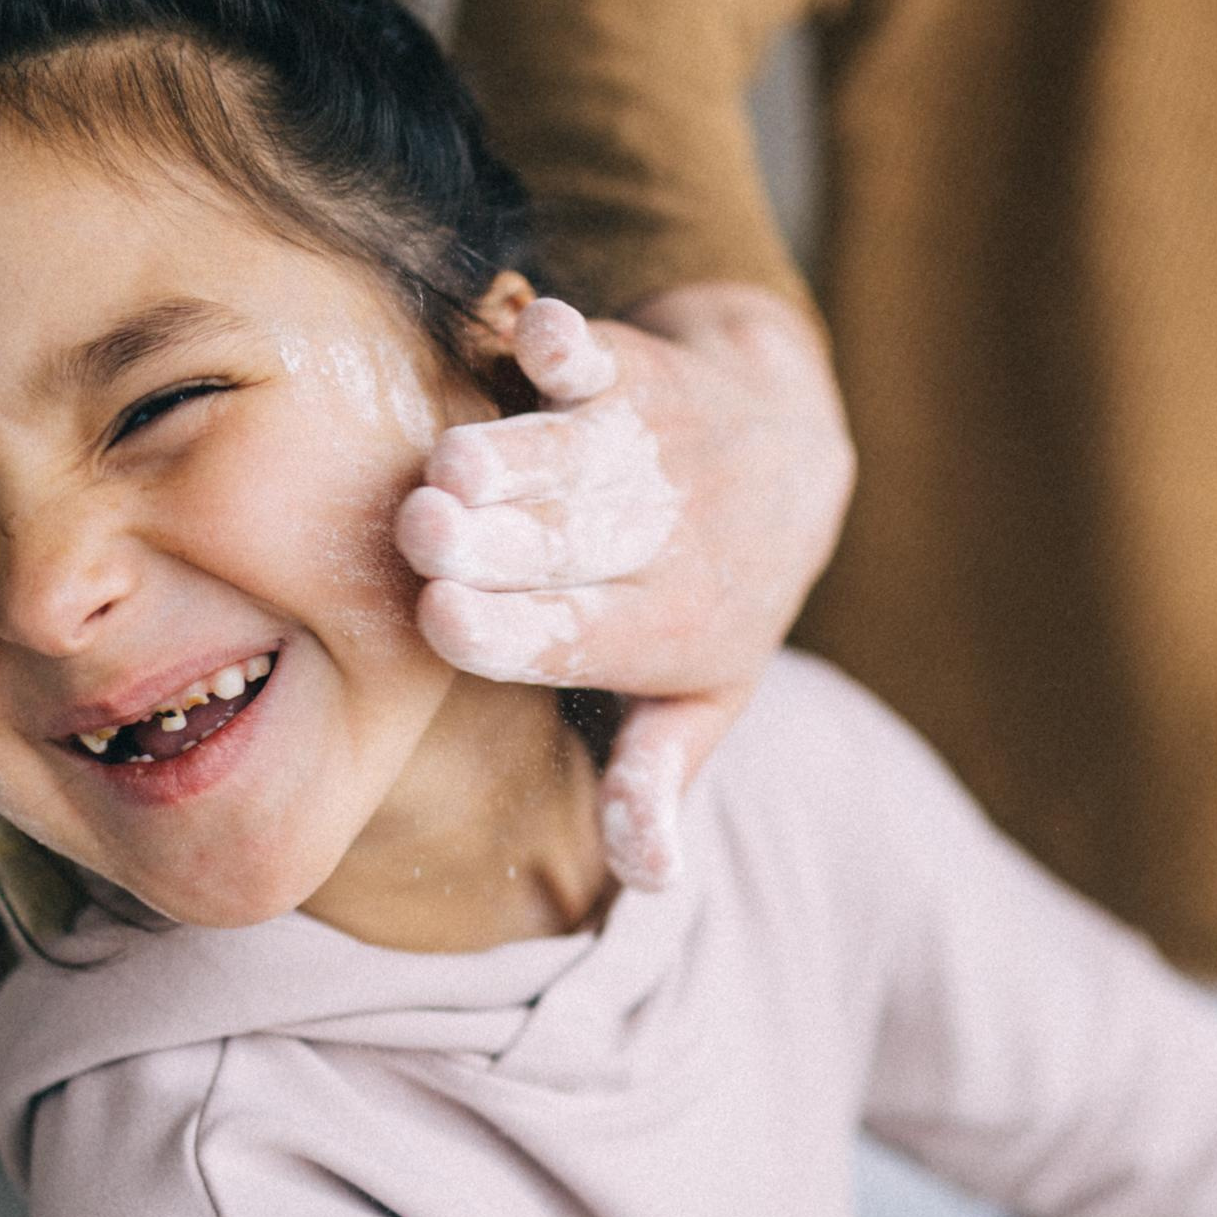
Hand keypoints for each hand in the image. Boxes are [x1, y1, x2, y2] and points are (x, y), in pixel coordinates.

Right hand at [398, 283, 853, 889]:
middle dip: (497, 543)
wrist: (792, 457)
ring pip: (578, 456)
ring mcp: (650, 451)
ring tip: (451, 465)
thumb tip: (653, 877)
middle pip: (572, 544)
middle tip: (425, 537)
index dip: (513, 633)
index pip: (580, 637)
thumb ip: (657, 777)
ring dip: (518, 456)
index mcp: (664, 631)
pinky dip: (575, 344)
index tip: (445, 623)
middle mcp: (662, 539)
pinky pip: (607, 356)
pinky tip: (543, 339)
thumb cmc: (714, 600)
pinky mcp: (637, 373)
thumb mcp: (701, 702)